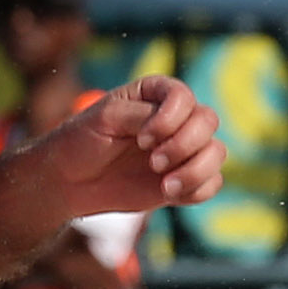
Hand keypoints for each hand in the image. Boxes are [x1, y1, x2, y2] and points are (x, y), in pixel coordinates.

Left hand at [30, 72, 224, 218]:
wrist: (70, 181)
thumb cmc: (82, 141)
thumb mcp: (104, 119)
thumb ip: (139, 116)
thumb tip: (171, 127)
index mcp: (156, 94)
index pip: (183, 97)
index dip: (170, 119)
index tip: (142, 140)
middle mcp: (176, 118)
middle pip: (208, 122)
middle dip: (184, 145)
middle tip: (153, 162)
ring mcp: (183, 149)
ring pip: (217, 153)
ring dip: (195, 171)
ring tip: (166, 185)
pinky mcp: (184, 177)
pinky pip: (212, 183)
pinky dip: (197, 190)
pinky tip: (169, 194)